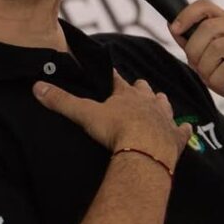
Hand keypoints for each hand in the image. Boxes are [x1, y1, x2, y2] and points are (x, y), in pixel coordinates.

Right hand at [33, 71, 192, 167]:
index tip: (110, 72)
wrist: (146, 151)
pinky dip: (183, 130)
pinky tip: (186, 129)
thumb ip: (62, 101)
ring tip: (159, 101)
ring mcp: (164, 119)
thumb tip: (37, 87)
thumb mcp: (85, 114)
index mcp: (126, 95)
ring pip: (164, 105)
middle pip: (144, 90)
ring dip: (161, 103)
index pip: (117, 80)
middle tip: (137, 88)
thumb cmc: (117, 130)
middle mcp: (148, 103)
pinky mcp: (176, 138)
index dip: (112, 77)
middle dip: (140, 89)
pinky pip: (183, 131)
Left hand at [169, 0, 223, 114]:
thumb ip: (192, 43)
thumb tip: (173, 26)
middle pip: (207, 27)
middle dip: (195, 51)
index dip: (186, 15)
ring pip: (216, 48)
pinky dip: (220, 80)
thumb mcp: (208, 58)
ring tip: (214, 79)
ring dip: (207, 69)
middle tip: (199, 68)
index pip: (205, 6)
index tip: (175, 29)